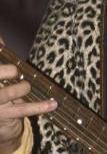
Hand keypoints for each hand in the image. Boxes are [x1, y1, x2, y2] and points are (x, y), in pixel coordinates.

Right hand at [0, 38, 56, 153]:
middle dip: (9, 70)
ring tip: (26, 87)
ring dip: (23, 87)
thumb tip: (0, 38)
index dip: (0, 53)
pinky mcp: (5, 115)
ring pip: (10, 93)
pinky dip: (41, 106)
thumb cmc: (0, 89)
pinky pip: (24, 109)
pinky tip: (53, 104)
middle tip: (14, 71)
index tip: (5, 51)